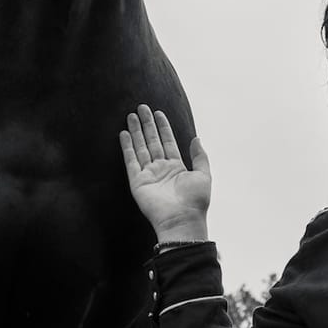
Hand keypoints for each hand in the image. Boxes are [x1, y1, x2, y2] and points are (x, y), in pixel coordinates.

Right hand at [119, 105, 211, 240]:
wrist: (183, 219)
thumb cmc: (196, 201)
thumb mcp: (203, 175)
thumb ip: (200, 156)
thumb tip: (196, 138)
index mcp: (176, 167)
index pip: (167, 141)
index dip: (163, 127)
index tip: (158, 112)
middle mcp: (161, 169)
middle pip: (152, 141)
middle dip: (147, 125)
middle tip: (141, 107)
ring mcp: (148, 175)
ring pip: (140, 148)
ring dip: (136, 132)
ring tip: (131, 115)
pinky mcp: (138, 182)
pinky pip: (131, 161)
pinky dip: (127, 147)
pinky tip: (124, 134)